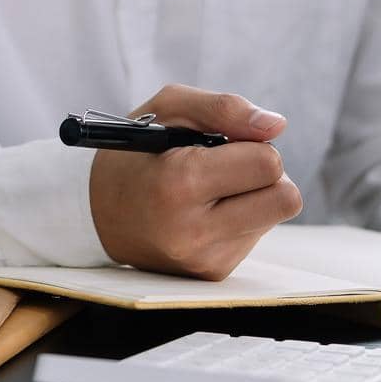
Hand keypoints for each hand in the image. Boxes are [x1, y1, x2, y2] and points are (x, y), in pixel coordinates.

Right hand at [88, 83, 302, 280]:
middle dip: (267, 174)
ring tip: (210, 188)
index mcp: (180, 183)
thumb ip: (223, 108)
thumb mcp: (168, 109)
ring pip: (274, 216)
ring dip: (253, 195)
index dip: (253, 144)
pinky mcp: (211, 273)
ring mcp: (204, 258)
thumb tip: (277, 125)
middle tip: (231, 166)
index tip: (227, 143)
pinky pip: (254, 236)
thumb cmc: (136, 153)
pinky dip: (239, 217)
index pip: (267, 164)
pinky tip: (205, 211)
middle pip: (284, 199)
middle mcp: (194, 230)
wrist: (95, 213)